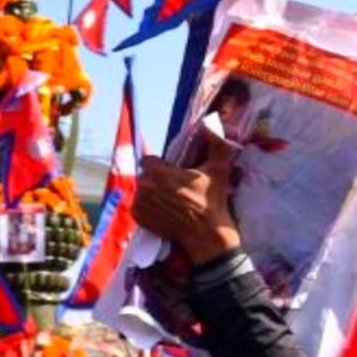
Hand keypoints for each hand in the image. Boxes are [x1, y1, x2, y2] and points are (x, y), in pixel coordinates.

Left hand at [133, 133, 240, 263]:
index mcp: (159, 173)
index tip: (171, 171)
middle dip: (156, 178)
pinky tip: (163, 211)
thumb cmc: (212, 200)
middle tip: (174, 187)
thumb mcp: (219, 169)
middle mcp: (145, 187)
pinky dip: (147, 207)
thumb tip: (215, 123)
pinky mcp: (139, 218)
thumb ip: (217, 143)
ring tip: (169, 200)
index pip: (148, 159)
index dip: (159, 164)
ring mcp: (140, 204)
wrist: (206, 234)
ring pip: (141, 190)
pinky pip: (138, 206)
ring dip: (151, 192)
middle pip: (145, 175)